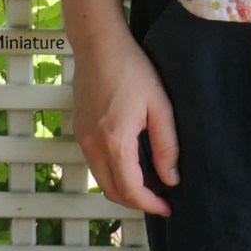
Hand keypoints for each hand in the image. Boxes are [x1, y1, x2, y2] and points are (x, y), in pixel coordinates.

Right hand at [71, 32, 179, 215]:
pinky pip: (95, 163)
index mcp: (115, 140)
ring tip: (151, 181)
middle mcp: (93, 145)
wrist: (99, 43)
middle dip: (137, 200)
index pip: (131, 189)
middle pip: (113, 191)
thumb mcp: (159, 104)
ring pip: (102, 179)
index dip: (150, 203)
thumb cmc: (132, 67)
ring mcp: (82, 138)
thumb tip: (171, 179)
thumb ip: (167, 144)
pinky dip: (113, 172)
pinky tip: (132, 162)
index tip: (168, 206)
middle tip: (161, 197)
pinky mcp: (79, 129)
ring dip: (124, 187)